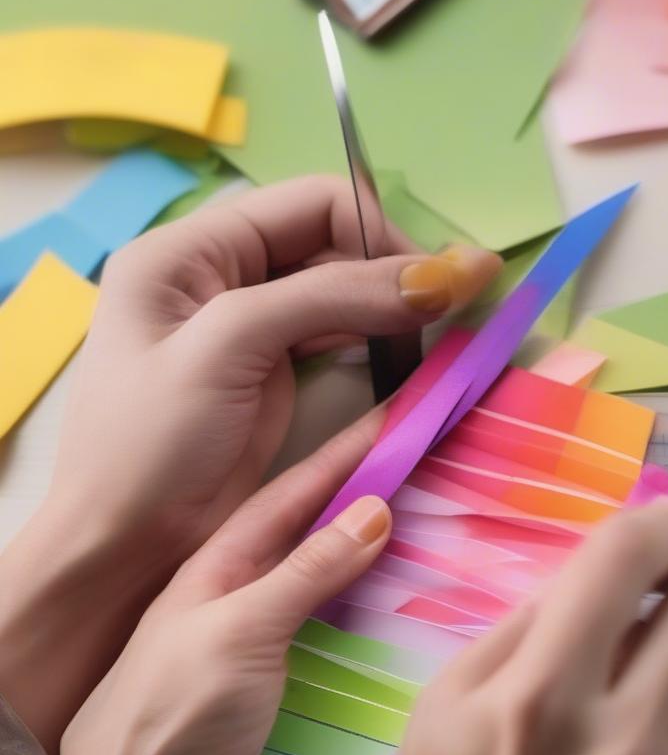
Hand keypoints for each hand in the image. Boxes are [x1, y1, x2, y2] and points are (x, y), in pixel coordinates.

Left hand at [0, 423, 395, 754]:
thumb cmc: (173, 723)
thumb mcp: (240, 634)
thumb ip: (304, 573)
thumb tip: (374, 510)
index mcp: (217, 565)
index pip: (294, 493)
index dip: (346, 455)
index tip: (397, 419)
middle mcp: (232, 591)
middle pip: (306, 525)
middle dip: (358, 488)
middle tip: (417, 460)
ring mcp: (247, 635)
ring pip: (315, 570)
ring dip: (362, 541)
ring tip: (415, 518)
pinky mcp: (263, 680)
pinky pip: (320, 619)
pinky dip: (356, 597)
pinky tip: (381, 598)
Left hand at [55, 174, 499, 562]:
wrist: (122, 549)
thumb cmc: (150, 446)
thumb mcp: (229, 348)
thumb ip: (333, 298)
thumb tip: (448, 273)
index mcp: (190, 250)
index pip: (311, 205)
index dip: (381, 234)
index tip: (437, 286)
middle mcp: (220, 275)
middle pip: (331, 242)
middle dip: (394, 267)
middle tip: (457, 305)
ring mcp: (247, 327)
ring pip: (339, 289)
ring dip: (392, 302)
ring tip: (447, 324)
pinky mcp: (270, 372)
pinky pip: (335, 333)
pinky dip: (376, 337)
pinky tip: (410, 351)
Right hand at [378, 498, 667, 754]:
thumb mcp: (430, 727)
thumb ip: (502, 640)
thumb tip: (569, 584)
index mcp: (539, 695)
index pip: (622, 563)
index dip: (653, 518)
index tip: (660, 513)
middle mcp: (622, 725)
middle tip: (663, 572)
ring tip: (639, 657)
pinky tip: (649, 715)